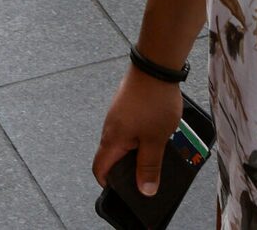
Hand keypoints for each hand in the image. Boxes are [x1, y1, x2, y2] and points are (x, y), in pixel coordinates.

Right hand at [92, 66, 185, 198]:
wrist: (156, 65)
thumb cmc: (154, 102)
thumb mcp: (156, 140)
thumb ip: (149, 166)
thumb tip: (145, 191)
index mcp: (112, 139)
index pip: (99, 169)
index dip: (109, 184)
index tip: (124, 192)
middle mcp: (110, 127)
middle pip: (112, 156)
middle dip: (128, 169)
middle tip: (147, 176)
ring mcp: (118, 114)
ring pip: (124, 141)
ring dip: (138, 151)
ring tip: (158, 154)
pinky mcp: (127, 105)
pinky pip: (130, 128)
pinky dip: (141, 136)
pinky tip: (157, 134)